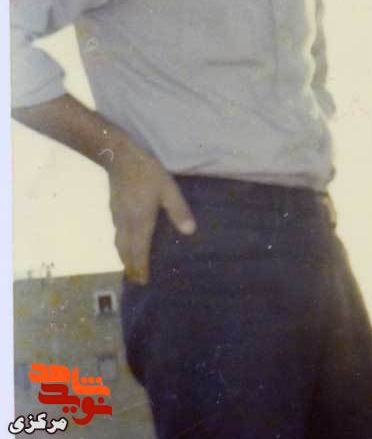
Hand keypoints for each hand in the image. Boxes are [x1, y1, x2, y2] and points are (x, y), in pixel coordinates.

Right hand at [106, 140, 194, 283]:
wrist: (119, 157)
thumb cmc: (147, 172)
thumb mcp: (168, 189)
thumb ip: (179, 210)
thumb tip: (190, 231)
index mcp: (140, 221)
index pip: (139, 251)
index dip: (140, 267)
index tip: (143, 281)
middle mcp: (126, 223)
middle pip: (126, 251)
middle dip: (131, 267)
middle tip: (137, 280)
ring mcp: (117, 216)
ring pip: (119, 243)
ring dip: (125, 257)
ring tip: (131, 267)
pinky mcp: (114, 209)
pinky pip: (117, 234)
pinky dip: (122, 245)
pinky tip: (128, 243)